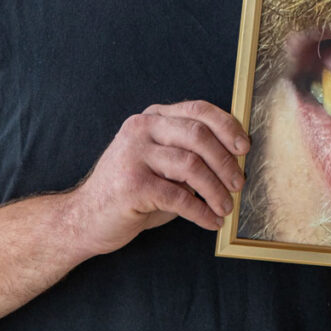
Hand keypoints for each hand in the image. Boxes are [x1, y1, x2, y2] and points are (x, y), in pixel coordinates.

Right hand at [72, 100, 249, 257]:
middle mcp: (141, 129)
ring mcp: (134, 154)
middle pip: (198, 134)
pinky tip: (210, 221)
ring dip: (216, 189)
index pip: (197, 109)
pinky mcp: (132, 184)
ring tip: (225, 206)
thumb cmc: (133, 192)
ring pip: (191, 165)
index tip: (245, 147)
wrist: (85, 218)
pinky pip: (178, 196)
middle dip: (225, 161)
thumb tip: (235, 160)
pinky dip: (200, 211)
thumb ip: (189, 154)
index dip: (227, 126)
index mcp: (152, 118)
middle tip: (239, 183)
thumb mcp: (161, 164)